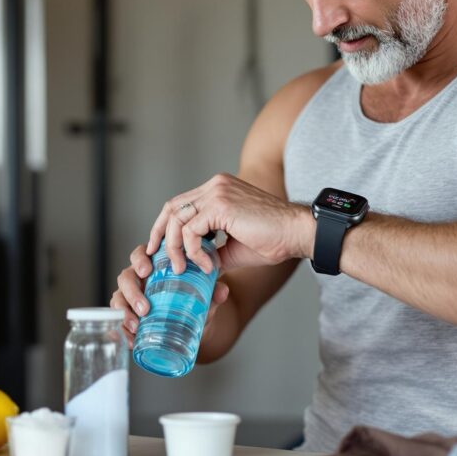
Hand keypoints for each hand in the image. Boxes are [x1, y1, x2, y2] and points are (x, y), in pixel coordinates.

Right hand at [109, 244, 229, 347]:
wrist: (195, 324)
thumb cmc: (195, 299)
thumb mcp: (204, 295)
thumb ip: (212, 292)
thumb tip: (222, 291)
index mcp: (154, 265)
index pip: (141, 254)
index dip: (139, 260)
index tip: (147, 271)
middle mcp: (139, 279)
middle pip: (125, 277)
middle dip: (131, 291)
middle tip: (144, 307)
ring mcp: (131, 298)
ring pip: (118, 299)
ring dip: (124, 312)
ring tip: (136, 326)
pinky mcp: (129, 316)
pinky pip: (119, 322)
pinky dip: (122, 331)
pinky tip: (130, 340)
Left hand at [145, 173, 314, 274]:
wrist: (297, 233)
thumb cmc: (273, 240)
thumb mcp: (233, 247)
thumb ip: (211, 251)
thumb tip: (195, 266)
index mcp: (217, 190)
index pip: (180, 204)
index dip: (165, 226)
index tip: (160, 249)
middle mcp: (214, 186)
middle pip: (171, 207)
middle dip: (160, 235)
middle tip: (159, 260)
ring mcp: (216, 192)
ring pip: (177, 219)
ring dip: (176, 248)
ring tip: (185, 269)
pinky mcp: (220, 205)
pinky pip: (191, 230)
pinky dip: (194, 251)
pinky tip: (208, 264)